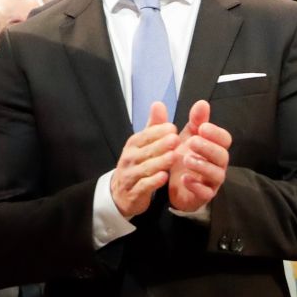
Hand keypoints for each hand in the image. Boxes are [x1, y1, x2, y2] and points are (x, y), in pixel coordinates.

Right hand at [112, 102, 177, 217]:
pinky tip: (164, 177)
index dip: (158, 131)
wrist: (120, 193)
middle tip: (175, 139)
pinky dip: (153, 182)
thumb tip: (159, 104)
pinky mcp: (133, 193)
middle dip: (160, 145)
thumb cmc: (137, 164)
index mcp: (133, 145)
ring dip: (159, 163)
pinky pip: (143, 186)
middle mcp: (130, 159)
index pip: (145, 136)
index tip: (172, 128)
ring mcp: (130, 176)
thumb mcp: (143, 144)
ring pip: (145, 168)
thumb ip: (153, 125)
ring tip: (173, 157)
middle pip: (146, 151)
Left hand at [168, 100, 231, 212]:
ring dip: (203, 166)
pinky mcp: (204, 195)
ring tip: (186, 159)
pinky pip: (206, 192)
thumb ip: (195, 121)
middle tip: (192, 142)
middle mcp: (218, 164)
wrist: (174, 185)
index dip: (215, 133)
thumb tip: (202, 102)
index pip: (224, 139)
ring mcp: (212, 181)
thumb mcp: (187, 136)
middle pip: (223, 155)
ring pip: (217, 174)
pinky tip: (184, 178)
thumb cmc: (185, 157)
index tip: (201, 127)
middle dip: (208, 148)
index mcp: (215, 147)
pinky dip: (196, 185)